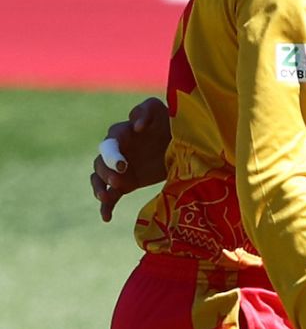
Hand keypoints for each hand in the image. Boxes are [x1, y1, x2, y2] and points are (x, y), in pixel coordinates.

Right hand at [90, 97, 170, 221]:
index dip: (114, 152)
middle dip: (106, 170)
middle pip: (101, 161)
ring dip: (100, 187)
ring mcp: (119, 168)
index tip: (123, 165)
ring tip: (106, 196)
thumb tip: (135, 126)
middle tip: (118, 177)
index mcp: (123, 133)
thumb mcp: (160, 110)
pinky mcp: (126, 183)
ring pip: (99, 178)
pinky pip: (111, 195)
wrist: (181, 142)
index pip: (111, 141)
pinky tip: (106, 218)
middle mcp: (117, 151)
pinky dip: (106, 206)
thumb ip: (145, 110)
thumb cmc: (169, 122)